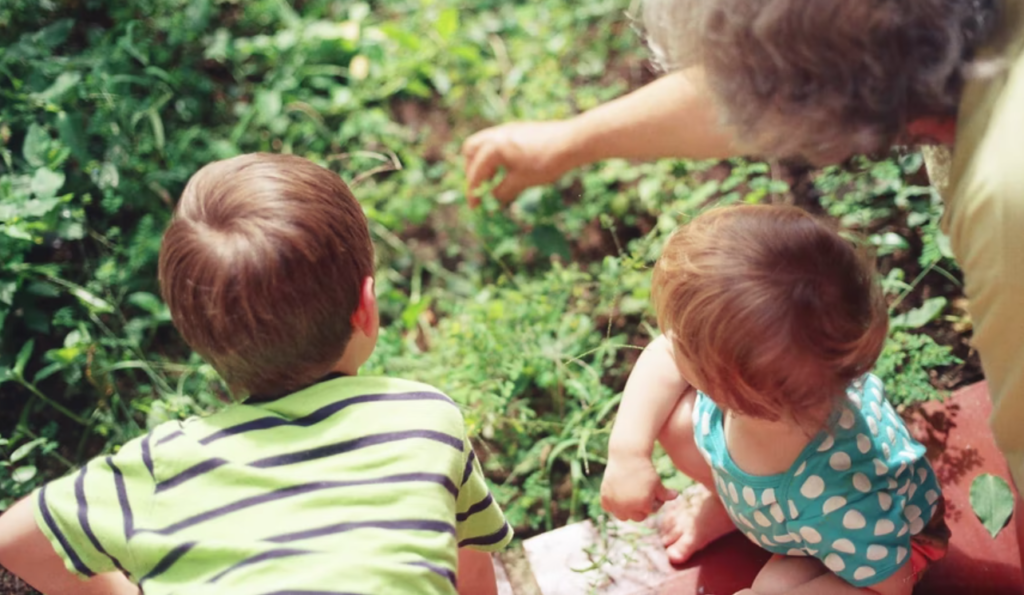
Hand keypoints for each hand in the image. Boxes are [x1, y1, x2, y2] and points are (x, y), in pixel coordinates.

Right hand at [461, 120, 579, 205]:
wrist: (572, 141)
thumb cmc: (546, 163)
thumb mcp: (521, 181)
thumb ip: (502, 191)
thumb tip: (492, 198)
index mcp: (493, 148)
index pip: (476, 173)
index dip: (473, 192)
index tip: (475, 207)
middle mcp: (496, 135)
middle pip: (470, 152)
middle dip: (472, 171)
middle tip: (481, 188)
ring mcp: (507, 129)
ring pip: (483, 144)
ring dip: (484, 162)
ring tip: (495, 179)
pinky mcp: (518, 129)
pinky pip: (497, 142)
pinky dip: (495, 156)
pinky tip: (508, 168)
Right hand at [601, 453, 677, 521]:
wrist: (627, 455)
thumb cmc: (645, 468)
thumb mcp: (657, 482)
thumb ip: (665, 493)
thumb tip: (676, 496)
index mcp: (643, 504)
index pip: (650, 511)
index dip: (653, 501)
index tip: (653, 491)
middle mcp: (628, 507)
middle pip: (637, 517)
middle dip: (641, 508)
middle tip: (641, 494)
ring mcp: (615, 503)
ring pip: (623, 516)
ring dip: (627, 510)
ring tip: (630, 496)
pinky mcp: (605, 497)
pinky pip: (609, 508)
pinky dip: (613, 504)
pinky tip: (618, 495)